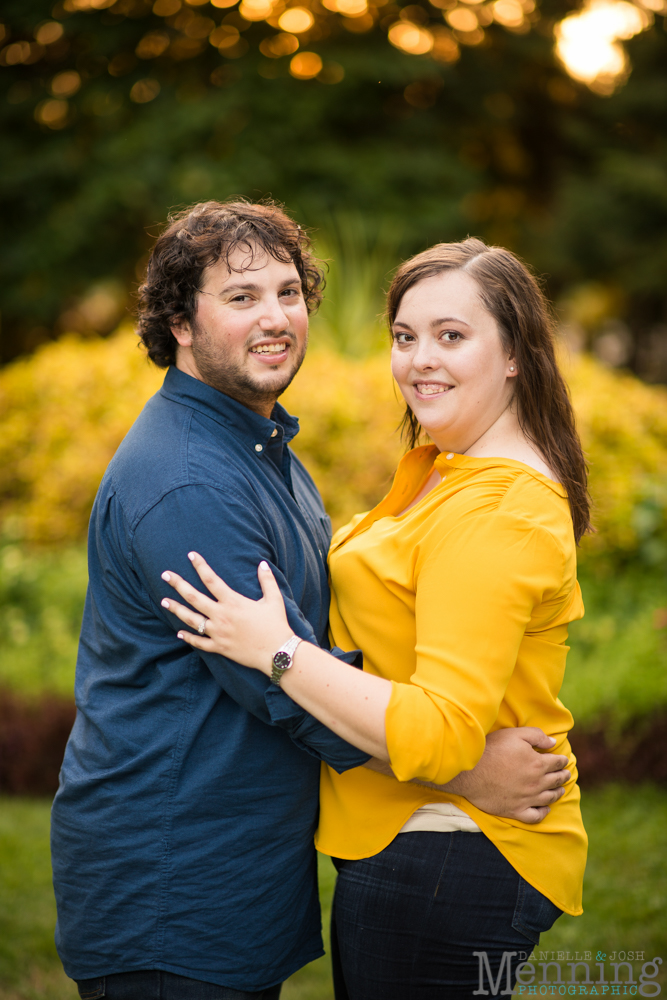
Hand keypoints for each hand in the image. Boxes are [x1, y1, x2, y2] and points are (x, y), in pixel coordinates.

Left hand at [160, 553, 293, 672]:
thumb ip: (267, 580)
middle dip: (178, 584)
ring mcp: (218, 633)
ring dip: (176, 609)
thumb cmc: (276, 625)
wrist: (277, 652)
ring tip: (163, 601)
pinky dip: (188, 638)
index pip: (211, 580)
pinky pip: (199, 642)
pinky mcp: (219, 648)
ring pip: (191, 620)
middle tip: (165, 575)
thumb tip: (262, 563)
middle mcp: (221, 616)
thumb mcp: (274, 599)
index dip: (200, 566)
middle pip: (194, 598)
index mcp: (233, 602)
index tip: (191, 555)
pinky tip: (179, 632)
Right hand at [441, 728, 570, 823]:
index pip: (557, 762)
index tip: (563, 760)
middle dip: (563, 776)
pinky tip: (545, 808)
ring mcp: (527, 799)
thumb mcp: (514, 734)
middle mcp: (536, 783)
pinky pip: (535, 816)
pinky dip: (543, 813)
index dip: (562, 760)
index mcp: (538, 763)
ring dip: (557, 793)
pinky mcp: (515, 810)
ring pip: (549, 798)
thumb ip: (536, 736)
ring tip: (560, 790)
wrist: (470, 772)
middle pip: (556, 780)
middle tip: (566, 774)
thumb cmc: (491, 749)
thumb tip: (552, 742)